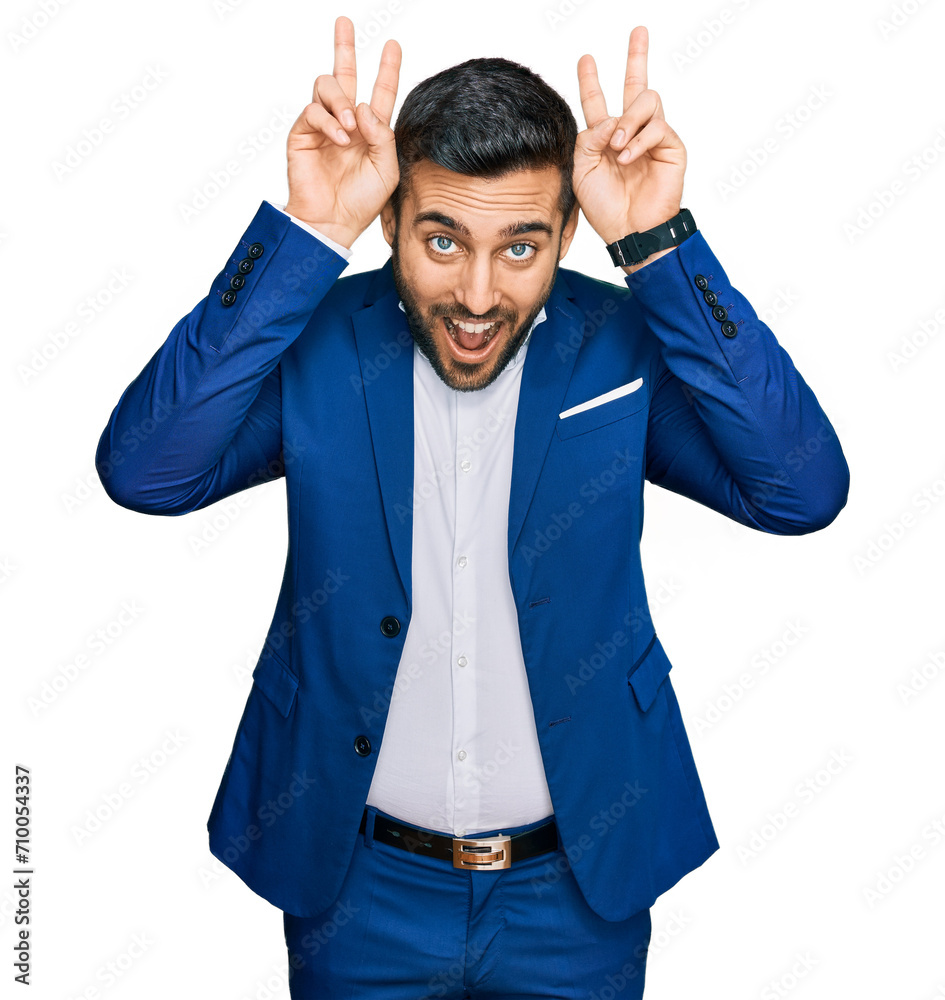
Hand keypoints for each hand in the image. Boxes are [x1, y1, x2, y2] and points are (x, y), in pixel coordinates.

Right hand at [284, 16, 401, 248]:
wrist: (333, 222)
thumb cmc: (362, 202)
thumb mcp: (387, 169)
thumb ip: (383, 136)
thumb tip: (364, 107)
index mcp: (370, 131)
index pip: (379, 93)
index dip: (387, 69)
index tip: (393, 46)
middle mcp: (346, 122)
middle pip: (344, 74)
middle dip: (344, 47)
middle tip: (345, 22)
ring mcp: (323, 126)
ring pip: (327, 86)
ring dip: (341, 100)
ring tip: (350, 127)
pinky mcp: (302, 133)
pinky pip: (313, 110)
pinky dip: (329, 121)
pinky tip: (339, 138)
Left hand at [573, 27, 685, 256]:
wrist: (628, 231)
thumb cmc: (604, 206)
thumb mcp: (581, 169)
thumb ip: (588, 137)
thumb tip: (609, 118)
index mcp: (605, 137)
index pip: (598, 101)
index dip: (591, 81)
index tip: (585, 59)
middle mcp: (631, 132)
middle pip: (636, 85)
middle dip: (637, 56)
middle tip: (638, 31)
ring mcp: (653, 138)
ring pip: (647, 100)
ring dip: (628, 120)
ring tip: (616, 147)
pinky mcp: (671, 147)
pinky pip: (657, 126)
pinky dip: (638, 140)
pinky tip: (627, 158)